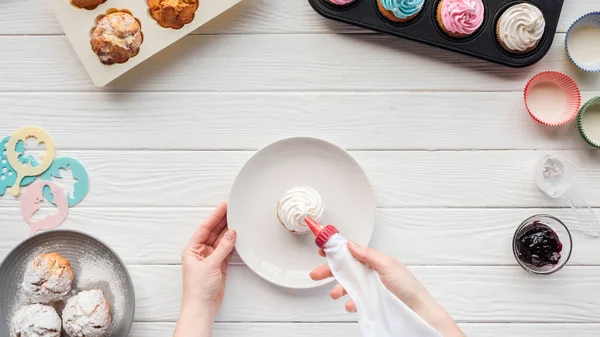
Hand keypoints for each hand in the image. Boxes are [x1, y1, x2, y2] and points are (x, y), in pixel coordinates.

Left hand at [175, 203, 236, 336]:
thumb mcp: (210, 265)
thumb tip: (231, 233)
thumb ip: (222, 248)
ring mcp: (210, 258)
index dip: (214, 216)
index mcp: (192, 249)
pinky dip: (232, 243)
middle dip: (222, 221)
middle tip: (232, 209)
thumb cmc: (198, 289)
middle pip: (213, 232)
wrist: (202, 307)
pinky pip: (226, 250)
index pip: (204, 228)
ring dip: (228, 231)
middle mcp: (200, 252)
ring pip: (221, 240)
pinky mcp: (219, 265)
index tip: (223, 206)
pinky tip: (237, 236)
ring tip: (237, 219)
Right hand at [310, 241, 464, 336]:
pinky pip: (356, 300)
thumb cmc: (408, 288)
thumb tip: (351, 245)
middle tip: (316, 274)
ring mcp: (370, 288)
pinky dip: (350, 302)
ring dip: (339, 288)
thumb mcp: (387, 265)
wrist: (418, 311)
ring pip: (349, 286)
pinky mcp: (371, 302)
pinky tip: (350, 305)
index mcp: (374, 261)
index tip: (322, 248)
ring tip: (334, 294)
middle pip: (345, 269)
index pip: (351, 252)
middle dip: (330, 270)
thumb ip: (367, 255)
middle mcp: (371, 273)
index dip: (336, 250)